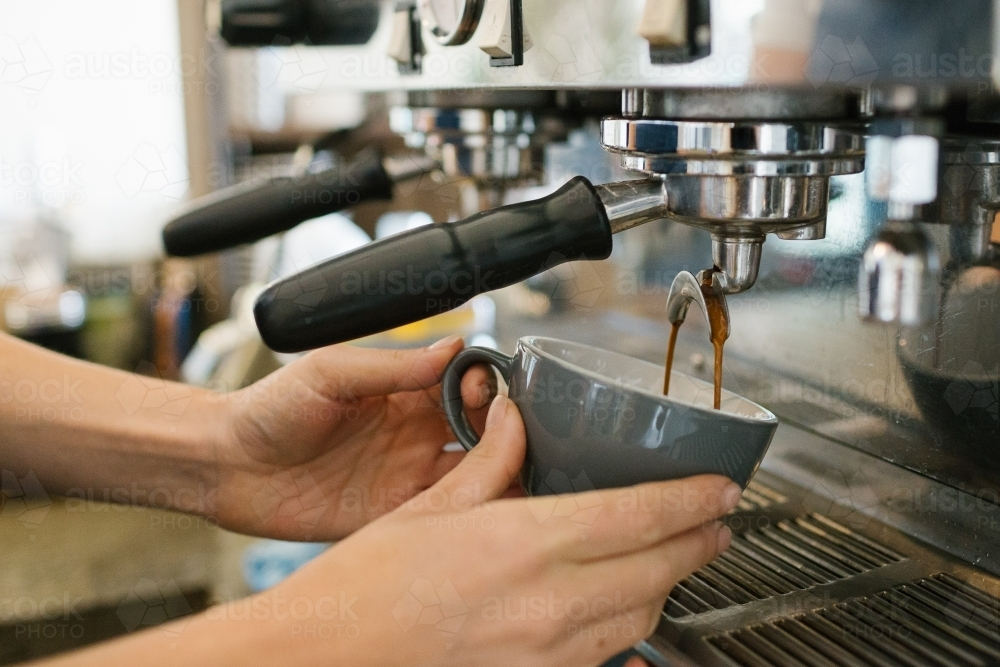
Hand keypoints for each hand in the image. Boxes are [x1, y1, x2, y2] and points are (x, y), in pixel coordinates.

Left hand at [214, 336, 497, 540]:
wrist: (225, 465)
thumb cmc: (268, 409)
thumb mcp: (331, 373)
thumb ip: (393, 366)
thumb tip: (453, 349)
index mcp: (401, 394)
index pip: (463, 387)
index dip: (484, 388)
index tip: (489, 392)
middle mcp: (411, 435)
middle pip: (480, 432)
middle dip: (504, 431)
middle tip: (514, 435)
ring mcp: (404, 477)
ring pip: (472, 475)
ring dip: (498, 473)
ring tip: (521, 473)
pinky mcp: (391, 516)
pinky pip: (441, 516)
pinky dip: (469, 513)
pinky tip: (488, 510)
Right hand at [246, 396, 739, 666]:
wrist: (322, 660)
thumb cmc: (361, 588)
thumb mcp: (429, 508)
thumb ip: (488, 461)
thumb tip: (511, 416)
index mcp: (526, 544)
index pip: (640, 518)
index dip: (693, 501)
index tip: (722, 490)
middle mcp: (550, 605)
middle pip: (658, 571)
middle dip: (700, 543)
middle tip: (718, 524)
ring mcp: (547, 655)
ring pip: (641, 618)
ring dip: (668, 585)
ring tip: (678, 560)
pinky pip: (605, 658)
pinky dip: (627, 632)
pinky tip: (624, 616)